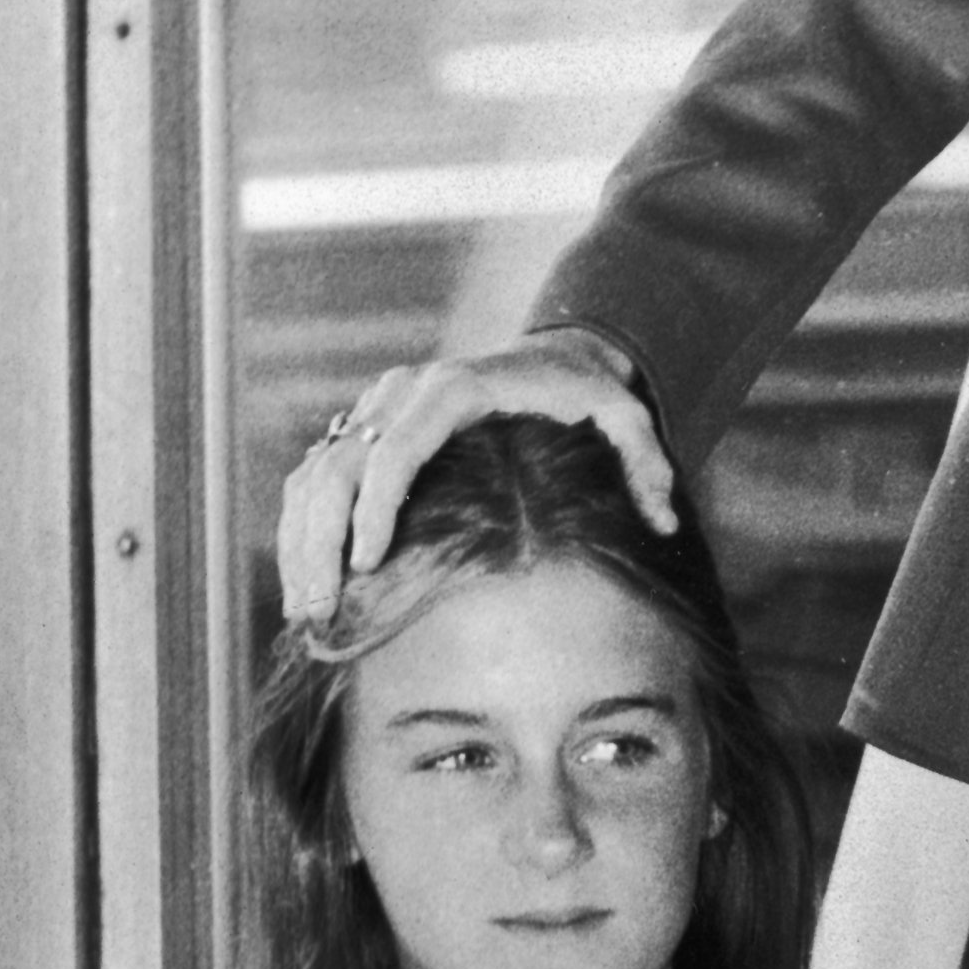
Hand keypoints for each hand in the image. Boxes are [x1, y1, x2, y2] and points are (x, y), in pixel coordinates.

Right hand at [274, 334, 677, 618]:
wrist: (556, 358)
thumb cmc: (590, 394)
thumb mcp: (628, 418)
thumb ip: (648, 464)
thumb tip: (665, 522)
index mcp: (457, 388)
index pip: (398, 446)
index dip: (375, 504)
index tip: (366, 564)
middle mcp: (405, 392)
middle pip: (340, 462)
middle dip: (322, 536)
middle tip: (321, 606)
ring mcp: (379, 408)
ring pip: (316, 470)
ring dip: (302, 539)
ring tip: (305, 610)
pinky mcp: (367, 429)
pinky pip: (316, 475)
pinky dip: (302, 526)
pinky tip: (308, 584)